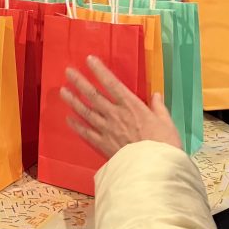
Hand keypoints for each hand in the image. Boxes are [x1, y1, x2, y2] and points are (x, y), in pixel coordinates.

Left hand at [61, 56, 180, 159]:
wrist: (155, 169)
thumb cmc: (164, 145)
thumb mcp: (166, 122)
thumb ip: (159, 107)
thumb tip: (156, 95)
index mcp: (131, 106)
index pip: (112, 83)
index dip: (100, 71)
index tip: (89, 60)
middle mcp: (115, 114)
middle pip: (93, 95)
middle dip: (80, 82)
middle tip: (68, 71)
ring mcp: (107, 129)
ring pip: (86, 112)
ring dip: (73, 100)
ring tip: (62, 91)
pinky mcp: (103, 144)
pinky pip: (86, 133)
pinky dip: (76, 125)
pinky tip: (68, 118)